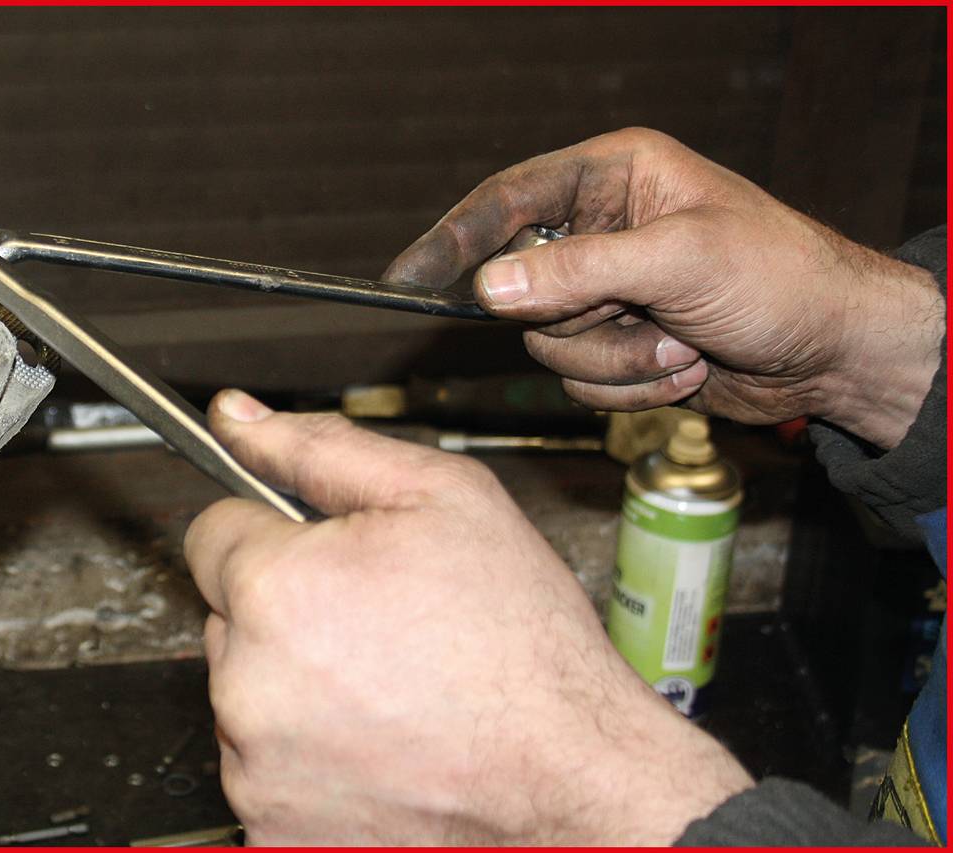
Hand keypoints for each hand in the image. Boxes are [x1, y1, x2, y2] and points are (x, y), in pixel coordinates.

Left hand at [184, 389, 752, 844]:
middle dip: (290, 612)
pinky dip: (309, 758)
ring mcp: (257, 768)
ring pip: (248, 695)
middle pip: (231, 618)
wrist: (574, 781)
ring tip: (390, 691)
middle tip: (379, 626)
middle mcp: (248, 685)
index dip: (276, 536)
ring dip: (298, 688)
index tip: (324, 560)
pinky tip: (380, 745)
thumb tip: (236, 416)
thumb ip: (320, 449)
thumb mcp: (442, 498)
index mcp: (277, 589)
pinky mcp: (273, 828)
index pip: (214, 534)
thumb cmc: (522, 651)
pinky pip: (267, 769)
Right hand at [384, 128, 943, 449]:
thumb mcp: (678, 260)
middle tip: (641, 316)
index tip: (404, 279)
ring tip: (682, 344)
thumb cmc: (779, 276)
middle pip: (522, 289)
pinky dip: (632, 385)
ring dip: (618, 360)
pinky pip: (581, 380)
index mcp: (613, 179)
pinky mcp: (619, 344)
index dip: (453, 238)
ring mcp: (608, 293)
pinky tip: (687, 365)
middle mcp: (601, 232)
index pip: (508, 201)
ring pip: (549, 345)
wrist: (836, 351)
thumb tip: (489, 285)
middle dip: (583, 321)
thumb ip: (577, 270)